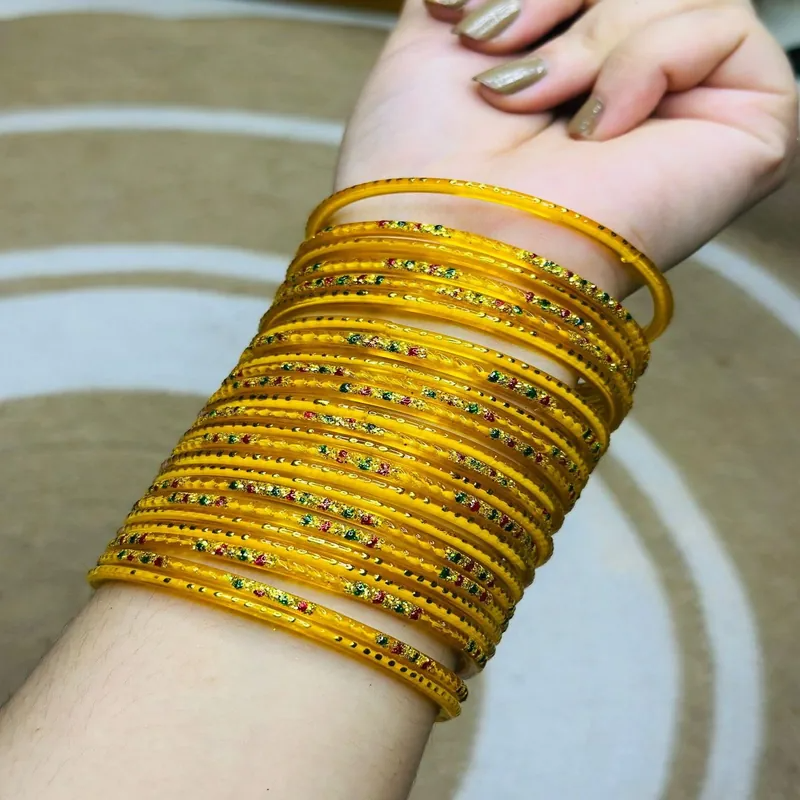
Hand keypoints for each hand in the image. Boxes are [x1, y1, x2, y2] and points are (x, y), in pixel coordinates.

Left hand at [335, 0, 796, 296]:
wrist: (445, 235)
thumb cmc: (425, 159)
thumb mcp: (435, 28)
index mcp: (582, 67)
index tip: (463, 18)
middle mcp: (642, 88)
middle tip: (495, 48)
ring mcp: (697, 110)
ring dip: (586, 43)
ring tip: (527, 99)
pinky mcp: (750, 129)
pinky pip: (721, 28)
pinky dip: (642, 65)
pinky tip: (596, 130)